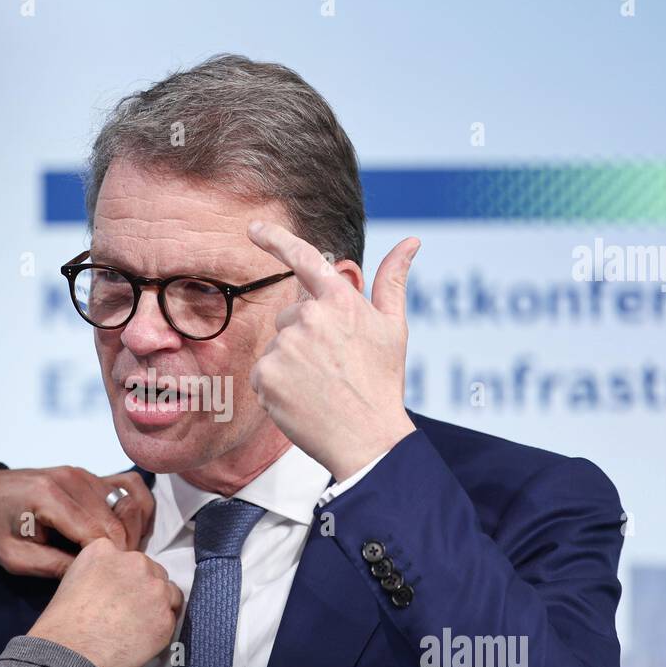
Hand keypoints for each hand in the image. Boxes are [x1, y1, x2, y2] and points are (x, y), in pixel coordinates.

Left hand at [0, 466, 153, 577]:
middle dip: (124, 552)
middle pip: (119, 521)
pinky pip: (128, 487)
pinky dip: (136, 508)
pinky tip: (130, 530)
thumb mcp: (13, 558)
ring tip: (119, 557)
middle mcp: (72, 479)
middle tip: (115, 576)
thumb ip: (53, 567)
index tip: (108, 583)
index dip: (111, 562)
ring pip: (129, 505)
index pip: (99, 534)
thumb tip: (94, 576)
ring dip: (132, 533)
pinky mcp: (88, 474)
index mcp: (49, 497)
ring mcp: (83, 473)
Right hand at [27, 538, 183, 666]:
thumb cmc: (64, 620)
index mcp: (108, 550)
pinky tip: (143, 637)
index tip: (120, 592)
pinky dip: (161, 626)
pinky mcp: (165, 616)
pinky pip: (171, 617)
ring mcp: (155, 589)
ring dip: (158, 604)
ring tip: (140, 624)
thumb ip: (100, 570)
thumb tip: (114, 582)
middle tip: (130, 610)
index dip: (126, 577)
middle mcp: (136, 562)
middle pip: (153, 571)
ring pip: (168, 592)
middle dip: (145, 588)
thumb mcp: (74, 576)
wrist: (71, 649)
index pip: (129, 558)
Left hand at [246, 220, 419, 481]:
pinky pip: (263, 373)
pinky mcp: (266, 375)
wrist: (367, 438)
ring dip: (292, 362)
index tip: (254, 228)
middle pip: (290, 315)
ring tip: (320, 386)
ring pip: (277, 345)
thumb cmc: (382, 382)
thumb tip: (411, 241)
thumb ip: (393, 280)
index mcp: (340, 299)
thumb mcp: (394, 327)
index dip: (276, 239)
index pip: (302, 258)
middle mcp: (309, 317)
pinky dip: (277, 386)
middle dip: (306, 335)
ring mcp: (285, 346)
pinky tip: (302, 399)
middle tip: (333, 366)